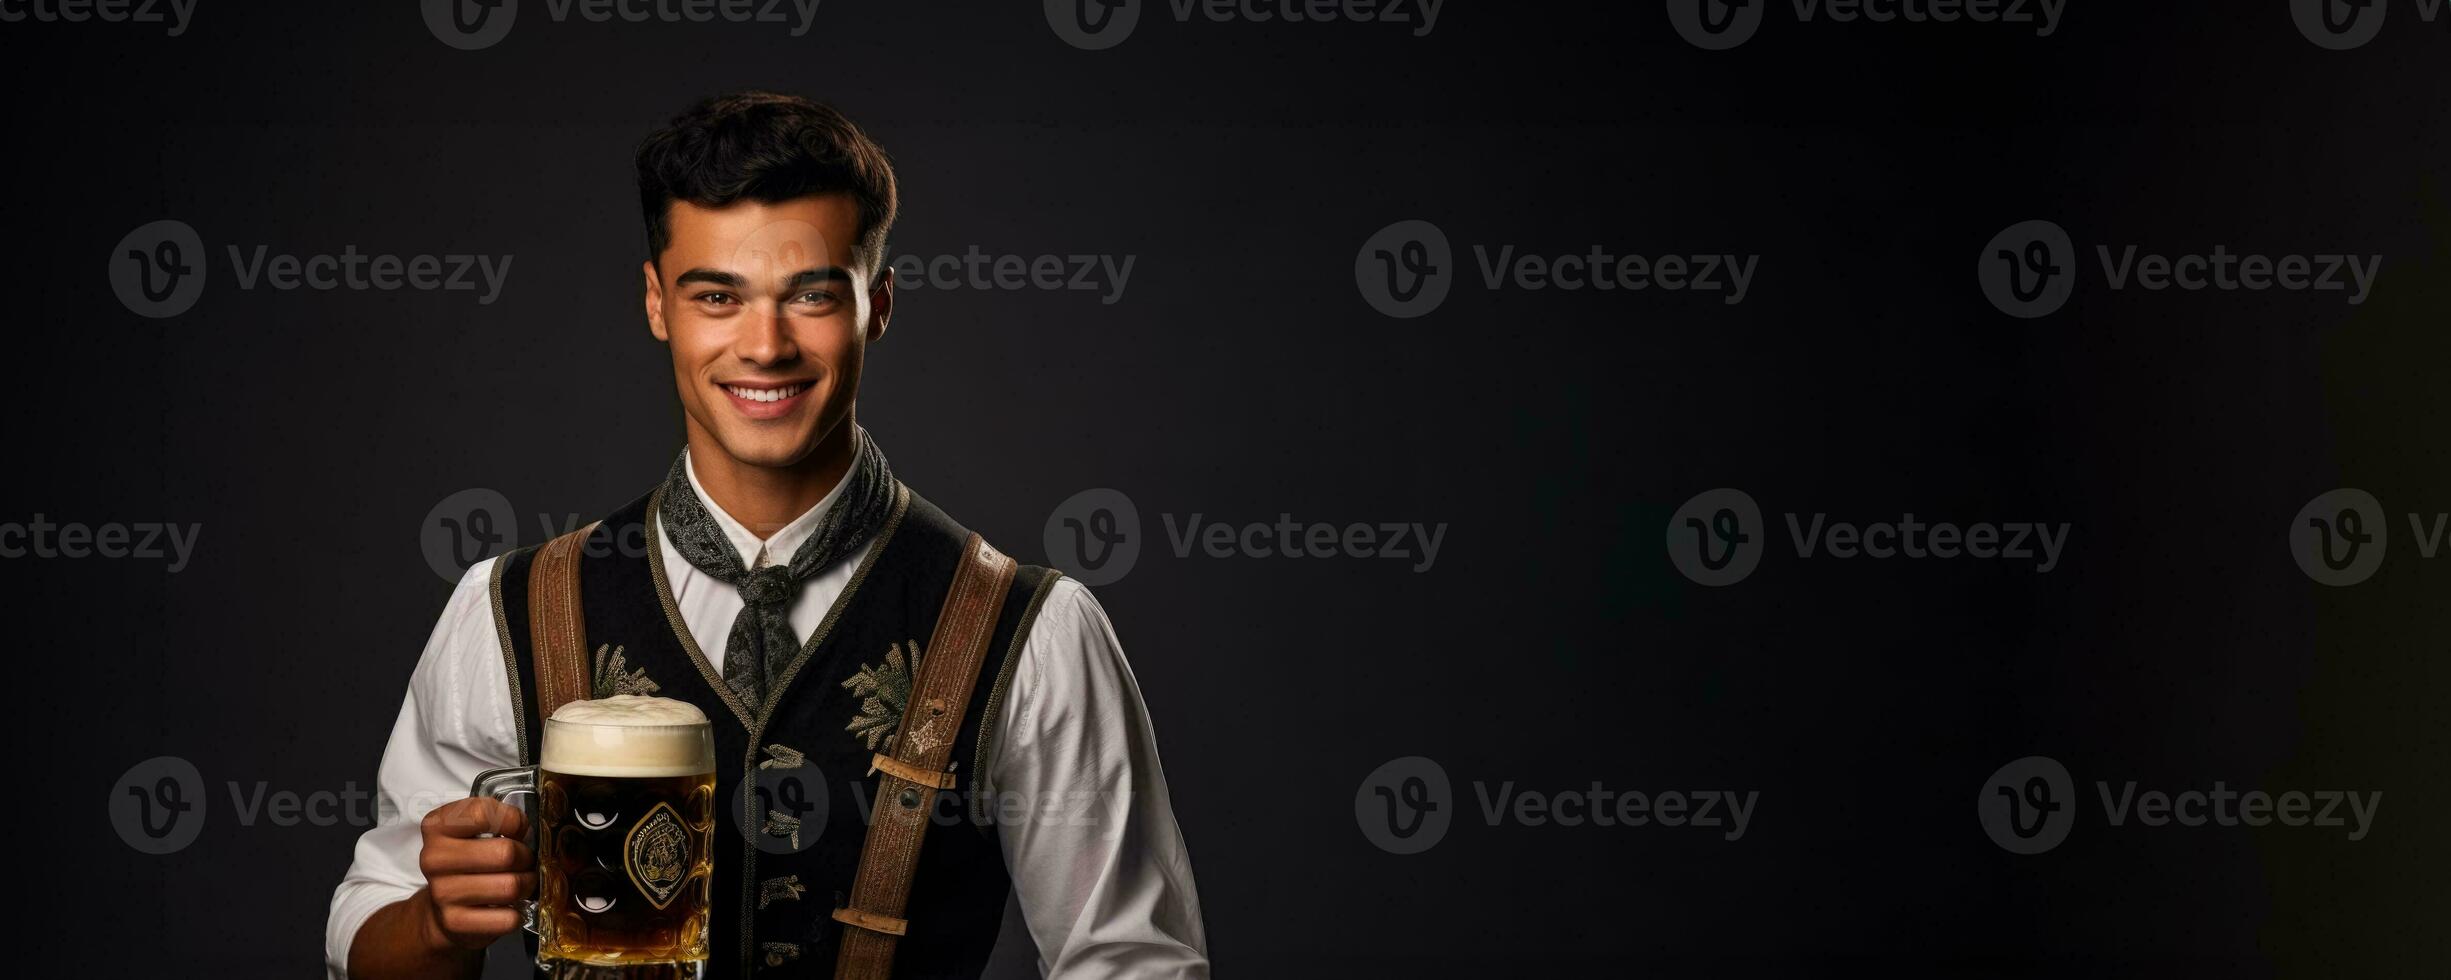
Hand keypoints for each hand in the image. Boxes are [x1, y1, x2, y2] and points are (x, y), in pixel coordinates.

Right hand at [414, 796, 535, 950]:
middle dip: (526, 857)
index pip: (483, 812)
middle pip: (505, 853)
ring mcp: (442, 893)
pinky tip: (508, 907)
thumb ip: (500, 819)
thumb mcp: (474, 829)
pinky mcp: (455, 922)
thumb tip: (530, 831)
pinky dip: (517, 914)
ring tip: (519, 882)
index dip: (513, 820)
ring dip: (525, 885)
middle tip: (524, 861)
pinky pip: (507, 918)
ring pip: (510, 886)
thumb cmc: (468, 861)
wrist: (441, 909)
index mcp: (437, 826)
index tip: (517, 830)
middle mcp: (434, 858)